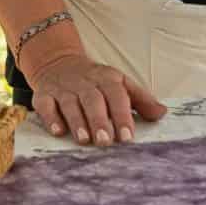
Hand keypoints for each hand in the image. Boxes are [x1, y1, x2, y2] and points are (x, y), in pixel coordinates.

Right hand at [24, 48, 166, 145]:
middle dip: (99, 120)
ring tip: (84, 139)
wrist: (57, 63)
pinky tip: (57, 131)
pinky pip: (45, 105)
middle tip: (105, 141)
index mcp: (107, 79)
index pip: (116, 95)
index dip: (122, 116)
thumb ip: (141, 100)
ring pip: (70, 103)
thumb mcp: (120, 84)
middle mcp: (85, 82)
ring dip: (77, 121)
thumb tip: (162, 113)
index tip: (127, 137)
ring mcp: (63, 88)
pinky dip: (50, 117)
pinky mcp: (43, 95)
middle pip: (92, 99)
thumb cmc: (96, 82)